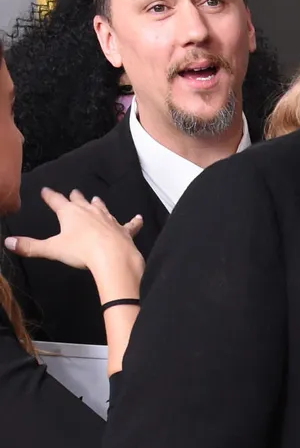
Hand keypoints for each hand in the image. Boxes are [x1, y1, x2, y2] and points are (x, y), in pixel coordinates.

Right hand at [5, 188, 144, 296]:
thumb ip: (30, 246)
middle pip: (80, 201)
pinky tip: (139, 218)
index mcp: (70, 214)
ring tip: (96, 199)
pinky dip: (135, 221)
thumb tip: (9, 242)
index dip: (50, 196)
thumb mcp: (52, 249)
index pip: (57, 201)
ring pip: (102, 208)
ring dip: (98, 204)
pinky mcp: (124, 230)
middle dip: (75, 197)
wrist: (112, 257)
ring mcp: (109, 220)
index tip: (45, 190)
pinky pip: (130, 224)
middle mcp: (90, 212)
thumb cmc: (81, 251)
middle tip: (74, 192)